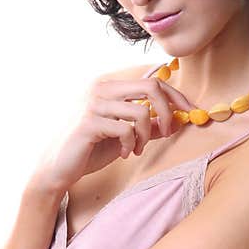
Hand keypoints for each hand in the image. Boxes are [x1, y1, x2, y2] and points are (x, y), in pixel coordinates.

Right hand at [29, 76, 196, 193]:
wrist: (58, 168)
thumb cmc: (89, 150)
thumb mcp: (125, 136)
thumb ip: (148, 125)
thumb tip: (178, 120)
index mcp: (109, 86)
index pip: (153, 80)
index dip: (176, 96)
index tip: (190, 113)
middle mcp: (100, 89)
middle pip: (151, 87)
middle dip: (168, 112)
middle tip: (168, 132)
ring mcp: (93, 104)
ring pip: (141, 112)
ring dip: (147, 136)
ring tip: (137, 148)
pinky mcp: (89, 123)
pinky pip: (126, 130)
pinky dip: (131, 144)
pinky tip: (125, 153)